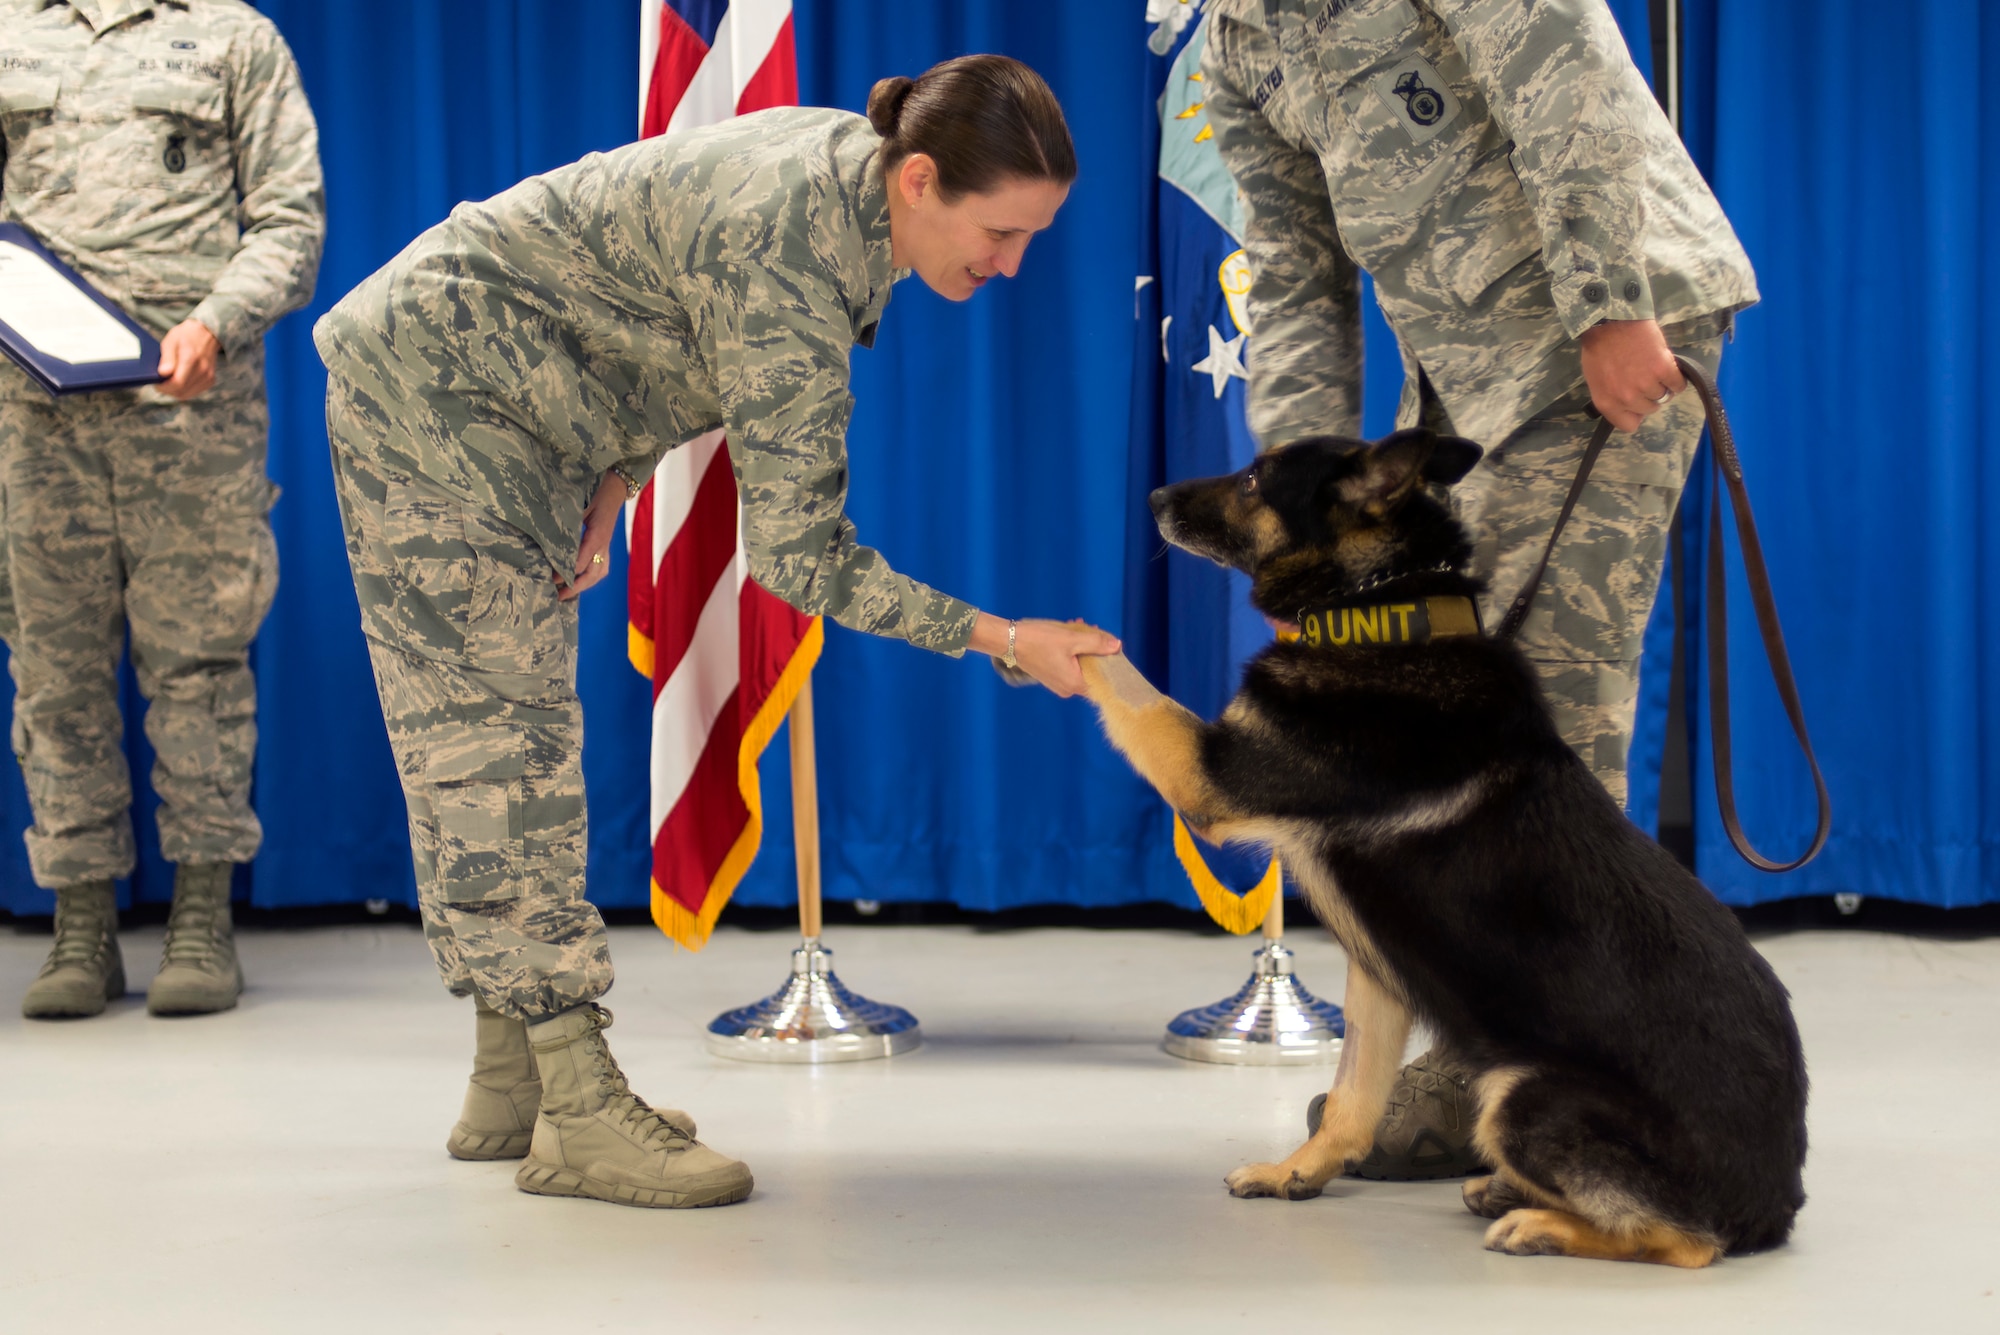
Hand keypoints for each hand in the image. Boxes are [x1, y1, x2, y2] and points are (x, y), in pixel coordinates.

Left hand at [155, 319, 220, 399]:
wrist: (207, 334)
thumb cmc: (186, 336)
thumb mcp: (171, 341)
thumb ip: (167, 358)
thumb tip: (163, 373)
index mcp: (191, 358)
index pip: (177, 383)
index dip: (164, 387)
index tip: (156, 384)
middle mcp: (202, 370)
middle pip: (181, 391)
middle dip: (167, 390)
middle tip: (160, 382)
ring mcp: (207, 376)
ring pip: (186, 394)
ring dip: (175, 391)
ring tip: (169, 380)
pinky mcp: (210, 380)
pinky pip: (193, 392)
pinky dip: (184, 390)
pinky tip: (179, 380)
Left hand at [559, 469, 628, 600]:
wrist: (615, 490)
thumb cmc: (596, 495)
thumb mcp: (580, 507)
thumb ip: (568, 524)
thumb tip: (548, 540)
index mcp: (596, 535)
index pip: (583, 560)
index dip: (569, 572)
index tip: (553, 579)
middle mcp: (603, 545)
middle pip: (593, 573)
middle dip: (576, 586)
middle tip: (559, 595)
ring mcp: (606, 547)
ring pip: (599, 573)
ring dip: (585, 585)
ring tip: (568, 594)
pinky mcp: (606, 547)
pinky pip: (602, 567)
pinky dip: (592, 578)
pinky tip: (581, 582)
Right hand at [969, 613, 1120, 697]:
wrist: (1008, 641)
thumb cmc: (1039, 640)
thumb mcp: (1071, 638)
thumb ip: (1096, 643)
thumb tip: (1117, 646)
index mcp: (1074, 684)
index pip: (1103, 679)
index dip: (1109, 662)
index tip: (1110, 645)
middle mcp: (1067, 689)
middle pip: (1091, 670)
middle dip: (1093, 648)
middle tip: (1091, 629)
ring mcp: (1058, 683)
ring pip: (1079, 664)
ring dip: (1081, 646)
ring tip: (1077, 626)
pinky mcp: (1050, 676)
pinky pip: (1068, 664)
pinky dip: (1071, 650)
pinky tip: (1068, 633)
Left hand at [1579, 318, 1683, 432]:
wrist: (1612, 320)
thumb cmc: (1600, 347)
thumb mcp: (1596, 378)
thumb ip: (1611, 395)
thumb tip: (1629, 405)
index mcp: (1607, 402)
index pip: (1628, 425)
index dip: (1635, 414)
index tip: (1637, 403)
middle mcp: (1627, 398)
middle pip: (1649, 409)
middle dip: (1649, 396)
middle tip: (1646, 378)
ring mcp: (1646, 384)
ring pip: (1664, 396)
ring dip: (1662, 385)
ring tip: (1655, 368)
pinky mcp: (1663, 369)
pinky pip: (1678, 385)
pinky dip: (1677, 379)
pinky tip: (1669, 368)